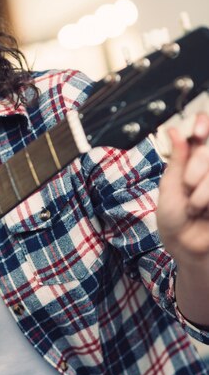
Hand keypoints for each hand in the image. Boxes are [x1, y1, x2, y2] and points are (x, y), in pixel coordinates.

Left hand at [157, 112, 208, 264]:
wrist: (189, 250)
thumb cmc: (175, 222)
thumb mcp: (170, 188)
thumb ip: (177, 159)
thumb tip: (174, 129)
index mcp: (193, 160)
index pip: (203, 129)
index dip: (203, 124)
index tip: (199, 132)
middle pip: (207, 154)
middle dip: (195, 172)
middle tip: (189, 191)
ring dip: (204, 192)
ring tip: (197, 209)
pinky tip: (206, 213)